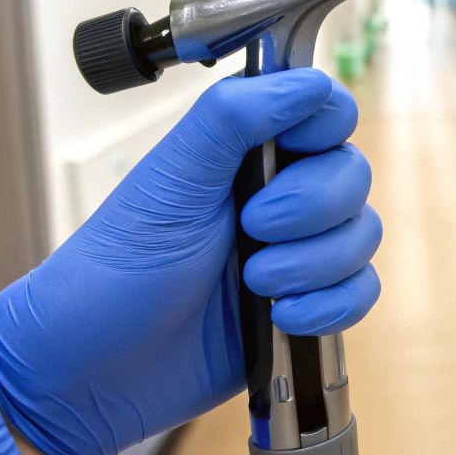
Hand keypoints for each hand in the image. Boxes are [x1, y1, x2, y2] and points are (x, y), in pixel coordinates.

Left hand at [0, 69, 381, 454]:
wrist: (93, 372)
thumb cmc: (113, 271)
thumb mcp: (170, 180)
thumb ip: (233, 116)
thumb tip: (305, 82)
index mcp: (245, 149)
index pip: (326, 111)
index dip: (322, 128)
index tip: (284, 155)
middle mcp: (278, 193)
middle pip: (353, 175)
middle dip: (311, 208)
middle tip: (251, 229)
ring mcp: (295, 252)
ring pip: (362, 235)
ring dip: (314, 263)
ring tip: (255, 284)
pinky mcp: (306, 306)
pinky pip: (360, 293)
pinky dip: (329, 307)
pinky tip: (282, 318)